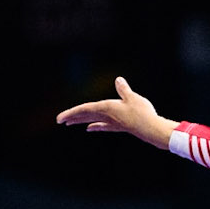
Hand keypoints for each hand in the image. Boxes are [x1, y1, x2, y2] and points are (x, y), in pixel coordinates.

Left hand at [56, 76, 176, 149]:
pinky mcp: (119, 126)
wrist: (151, 129)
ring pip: (92, 120)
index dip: (70, 113)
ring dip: (80, 120)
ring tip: (70, 123)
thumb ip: (123, 89)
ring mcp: (112, 122)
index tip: (59, 119)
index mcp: (106, 107)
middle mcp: (106, 116)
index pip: (84, 109)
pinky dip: (95, 126)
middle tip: (59, 121)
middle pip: (85, 116)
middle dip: (72, 117)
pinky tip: (89, 128)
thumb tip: (118, 79)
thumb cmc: (141, 112)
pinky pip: (103, 126)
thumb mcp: (132, 97)